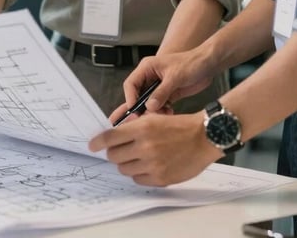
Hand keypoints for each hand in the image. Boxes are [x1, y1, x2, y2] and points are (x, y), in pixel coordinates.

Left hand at [89, 112, 220, 186]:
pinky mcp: (161, 178)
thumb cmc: (179, 125)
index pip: (110, 137)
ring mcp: (153, 165)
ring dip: (127, 163)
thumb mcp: (155, 117)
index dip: (98, 142)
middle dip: (114, 152)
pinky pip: (138, 179)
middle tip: (120, 149)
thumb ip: (134, 125)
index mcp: (142, 128)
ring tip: (137, 156)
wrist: (204, 138)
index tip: (92, 145)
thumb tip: (115, 132)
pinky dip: (138, 173)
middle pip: (114, 156)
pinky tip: (147, 165)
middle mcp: (145, 147)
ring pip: (124, 169)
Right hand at [119, 50, 211, 115]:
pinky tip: (169, 112)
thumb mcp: (175, 77)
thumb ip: (161, 92)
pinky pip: (159, 106)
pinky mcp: (167, 94)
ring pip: (148, 103)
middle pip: (137, 95)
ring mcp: (158, 87)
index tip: (135, 111)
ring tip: (162, 114)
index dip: (130, 98)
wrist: (207, 65)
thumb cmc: (191, 63)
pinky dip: (161, 112)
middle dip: (140, 108)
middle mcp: (150, 77)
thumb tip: (149, 106)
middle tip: (141, 120)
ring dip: (153, 111)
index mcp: (147, 68)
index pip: (131, 84)